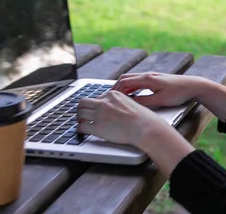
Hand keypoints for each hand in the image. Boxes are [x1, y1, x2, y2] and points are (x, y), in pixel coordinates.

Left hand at [77, 90, 195, 176]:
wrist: (145, 127)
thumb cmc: (142, 118)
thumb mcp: (130, 102)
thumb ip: (118, 103)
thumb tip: (112, 109)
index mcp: (113, 95)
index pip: (97, 97)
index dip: (94, 105)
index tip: (94, 110)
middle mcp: (104, 102)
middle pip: (83, 102)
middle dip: (82, 109)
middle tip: (83, 115)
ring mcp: (100, 114)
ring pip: (80, 113)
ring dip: (80, 118)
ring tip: (82, 122)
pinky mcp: (97, 127)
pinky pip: (81, 127)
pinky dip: (80, 129)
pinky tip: (84, 131)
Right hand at [113, 72, 201, 107]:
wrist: (193, 86)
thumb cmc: (178, 93)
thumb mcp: (160, 100)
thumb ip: (144, 102)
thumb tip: (129, 103)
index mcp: (148, 79)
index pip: (125, 82)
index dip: (115, 90)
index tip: (109, 99)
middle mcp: (148, 75)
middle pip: (126, 78)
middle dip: (116, 87)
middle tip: (108, 97)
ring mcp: (152, 76)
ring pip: (132, 79)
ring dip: (123, 87)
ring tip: (116, 97)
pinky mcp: (155, 79)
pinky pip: (138, 81)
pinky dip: (131, 87)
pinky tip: (130, 95)